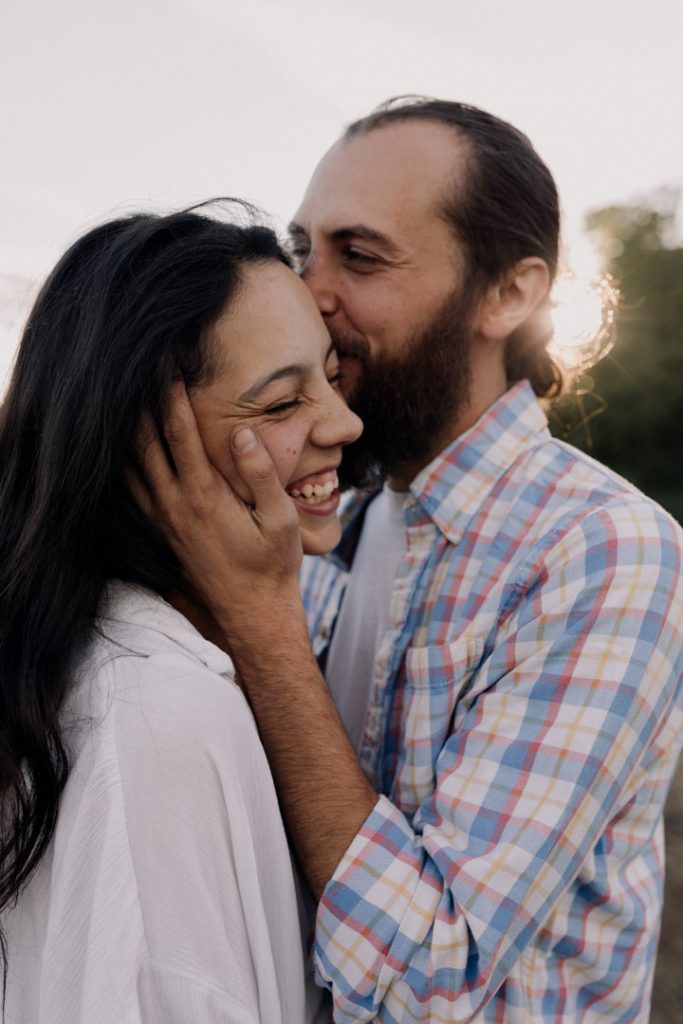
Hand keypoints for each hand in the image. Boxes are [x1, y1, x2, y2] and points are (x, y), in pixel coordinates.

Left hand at [129, 382, 303, 626]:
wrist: (252, 611)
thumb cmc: (273, 564)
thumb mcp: (280, 519)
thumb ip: (260, 474)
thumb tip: (241, 434)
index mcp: (205, 496)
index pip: (180, 434)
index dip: (171, 396)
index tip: (166, 364)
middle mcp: (176, 504)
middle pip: (144, 444)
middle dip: (138, 403)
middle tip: (133, 370)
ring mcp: (164, 519)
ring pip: (130, 466)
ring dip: (124, 431)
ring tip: (119, 400)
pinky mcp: (161, 531)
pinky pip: (131, 490)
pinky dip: (121, 464)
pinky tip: (119, 449)